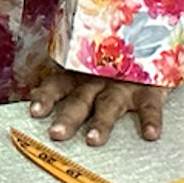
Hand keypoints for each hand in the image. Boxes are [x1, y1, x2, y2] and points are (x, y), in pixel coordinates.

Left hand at [23, 57, 169, 144]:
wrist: (151, 43)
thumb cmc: (112, 65)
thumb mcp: (85, 70)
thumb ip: (61, 85)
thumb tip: (32, 97)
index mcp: (79, 77)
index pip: (56, 86)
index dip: (45, 97)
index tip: (34, 112)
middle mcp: (98, 80)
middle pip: (80, 100)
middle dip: (67, 117)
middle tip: (57, 134)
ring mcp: (123, 85)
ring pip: (110, 104)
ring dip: (101, 122)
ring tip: (93, 139)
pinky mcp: (149, 90)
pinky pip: (150, 106)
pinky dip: (151, 120)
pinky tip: (150, 134)